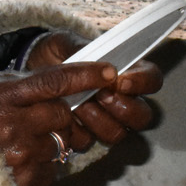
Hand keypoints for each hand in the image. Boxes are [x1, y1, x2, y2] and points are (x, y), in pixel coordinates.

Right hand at [0, 63, 115, 185]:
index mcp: (2, 97)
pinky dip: (42, 166)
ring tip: (21, 144)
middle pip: (64, 115)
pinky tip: (17, 163)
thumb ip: (13, 84)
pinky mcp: (24, 184)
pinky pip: (52, 170)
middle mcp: (14, 126)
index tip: (108, 72)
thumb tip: (51, 83)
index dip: (86, 76)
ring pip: (61, 144)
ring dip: (50, 142)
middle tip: (42, 119)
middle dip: (61, 116)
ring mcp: (20, 158)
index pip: (55, 81)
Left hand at [22, 31, 163, 146]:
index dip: (143, 83)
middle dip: (123, 108)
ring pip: (118, 133)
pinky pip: (89, 142)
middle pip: (143, 116)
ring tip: (79, 106)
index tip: (121, 82)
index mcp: (127, 73)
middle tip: (100, 96)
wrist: (33, 68)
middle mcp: (122, 100)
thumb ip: (89, 52)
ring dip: (99, 121)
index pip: (152, 79)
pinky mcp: (85, 134)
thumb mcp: (69, 43)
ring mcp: (105, 120)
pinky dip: (77, 132)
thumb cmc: (59, 52)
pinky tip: (65, 118)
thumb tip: (107, 69)